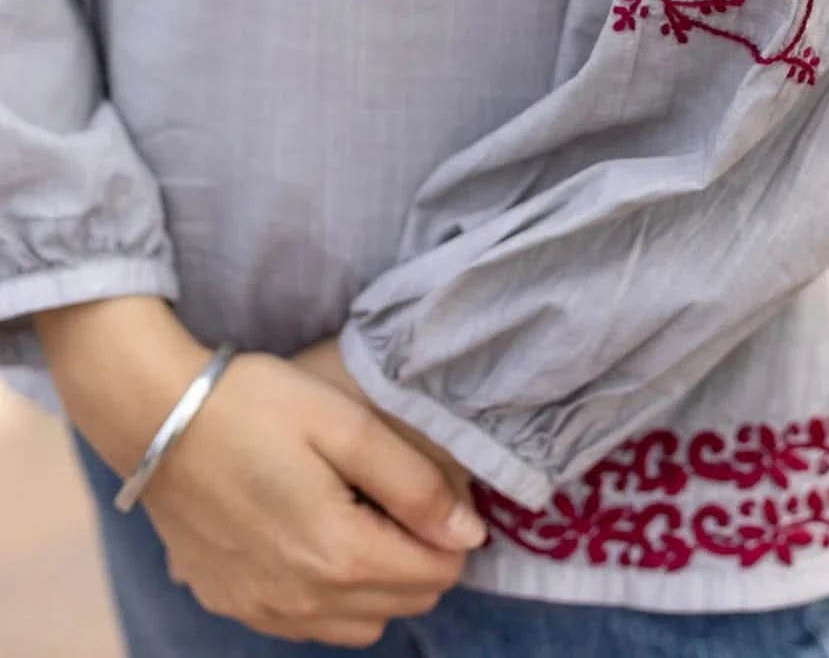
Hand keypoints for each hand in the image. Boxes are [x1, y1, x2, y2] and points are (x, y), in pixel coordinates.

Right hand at [37, 298, 482, 646]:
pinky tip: (312, 535)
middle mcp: (302, 601)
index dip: (449, 531)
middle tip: (394, 495)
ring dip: (377, 581)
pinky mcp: (232, 604)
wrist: (157, 417)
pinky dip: (330, 594)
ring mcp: (262, 610)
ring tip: (357, 513)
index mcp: (338, 555)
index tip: (429, 489)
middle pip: (404, 602)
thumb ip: (414, 483)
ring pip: (359, 623)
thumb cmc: (256, 405)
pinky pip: (307, 623)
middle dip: (418, 556)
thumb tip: (470, 533)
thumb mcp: (346, 423)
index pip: (438, 573)